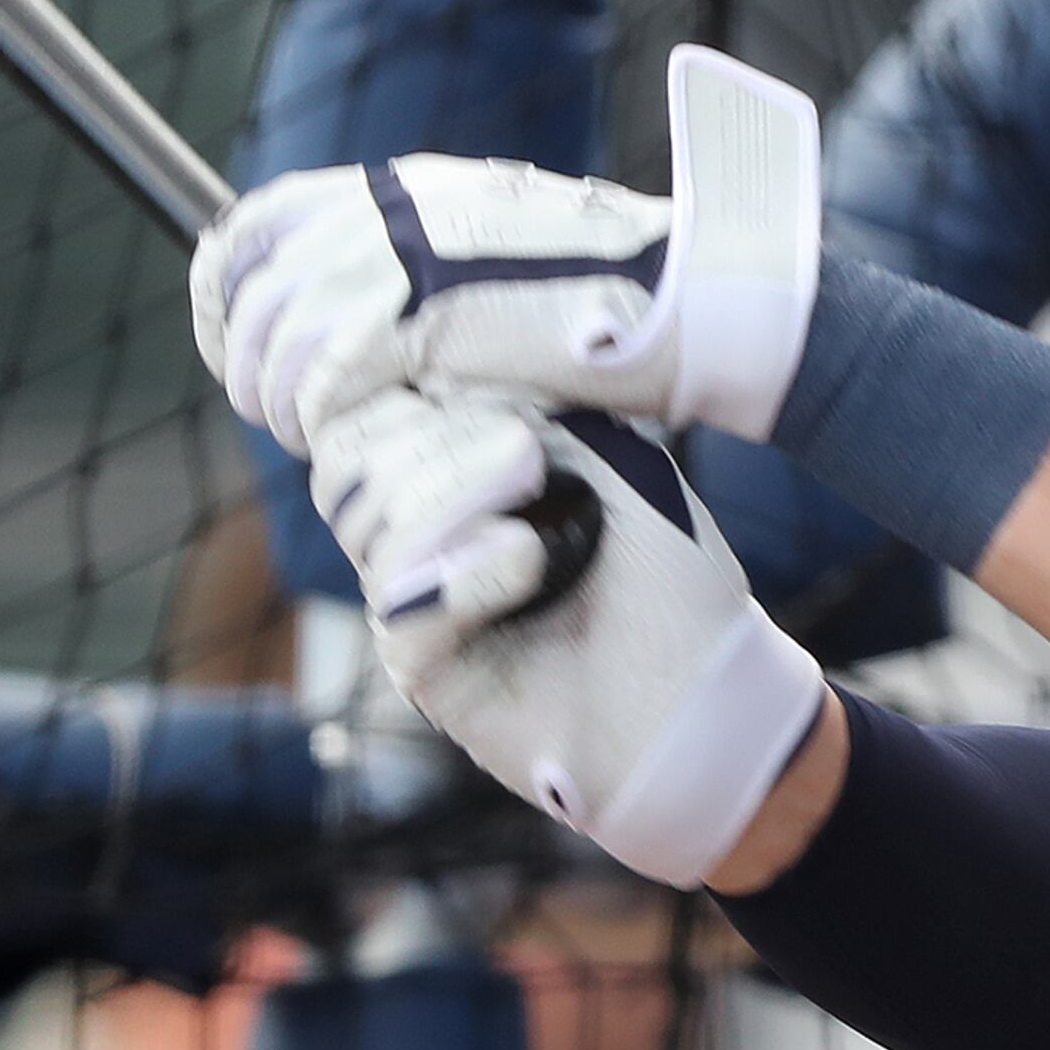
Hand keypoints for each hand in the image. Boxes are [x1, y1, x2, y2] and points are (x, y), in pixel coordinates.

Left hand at [198, 44, 821, 456]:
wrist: (684, 295)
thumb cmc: (611, 296)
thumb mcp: (495, 257)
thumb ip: (421, 267)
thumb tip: (349, 315)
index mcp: (400, 188)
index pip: (257, 222)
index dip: (224, 290)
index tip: (231, 345)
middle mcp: (386, 209)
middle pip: (255, 289)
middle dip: (247, 362)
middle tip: (278, 416)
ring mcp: (397, 257)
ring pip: (278, 344)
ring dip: (282, 402)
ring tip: (316, 439)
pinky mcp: (416, 316)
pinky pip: (320, 382)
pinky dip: (320, 421)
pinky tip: (346, 442)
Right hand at [309, 387, 826, 886]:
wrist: (706, 696)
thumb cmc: (670, 576)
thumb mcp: (605, 458)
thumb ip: (516, 400)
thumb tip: (427, 353)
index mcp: (452, 472)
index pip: (361, 408)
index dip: (377, 375)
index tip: (433, 354)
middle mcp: (423, 535)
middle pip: (344, 461)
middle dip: (427, 437)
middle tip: (527, 452)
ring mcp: (418, 602)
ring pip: (362, 521)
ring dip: (450, 494)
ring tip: (535, 496)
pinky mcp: (425, 670)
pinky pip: (401, 603)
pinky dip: (464, 570)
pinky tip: (526, 561)